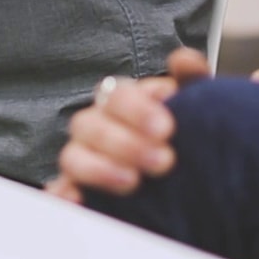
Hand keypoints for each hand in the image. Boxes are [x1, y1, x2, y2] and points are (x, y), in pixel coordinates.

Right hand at [44, 48, 209, 204]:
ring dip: (99, 169)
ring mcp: (83, 160)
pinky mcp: (78, 193)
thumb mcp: (199, 108)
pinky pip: (58, 192)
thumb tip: (182, 60)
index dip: (137, 109)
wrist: (195, 183)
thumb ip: (193, 81)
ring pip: (72, 157)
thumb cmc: (187, 138)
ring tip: (132, 182)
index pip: (116, 95)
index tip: (167, 128)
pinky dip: (63, 194)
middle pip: (89, 124)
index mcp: (122, 103)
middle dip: (125, 142)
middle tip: (164, 161)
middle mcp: (97, 127)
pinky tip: (80, 199)